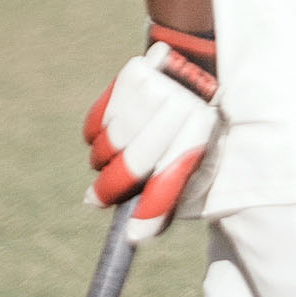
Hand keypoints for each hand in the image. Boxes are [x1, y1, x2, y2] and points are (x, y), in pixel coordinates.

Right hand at [83, 30, 216, 243]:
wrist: (197, 60)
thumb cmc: (197, 120)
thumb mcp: (201, 150)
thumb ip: (174, 185)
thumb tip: (136, 231)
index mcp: (201, 135)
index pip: (172, 179)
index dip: (152, 213)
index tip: (133, 236)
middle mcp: (177, 112)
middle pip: (132, 165)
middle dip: (109, 190)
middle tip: (94, 201)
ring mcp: (152, 92)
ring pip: (109, 143)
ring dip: (102, 161)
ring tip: (108, 161)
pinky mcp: (130, 77)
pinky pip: (97, 121)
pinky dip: (95, 137)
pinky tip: (106, 137)